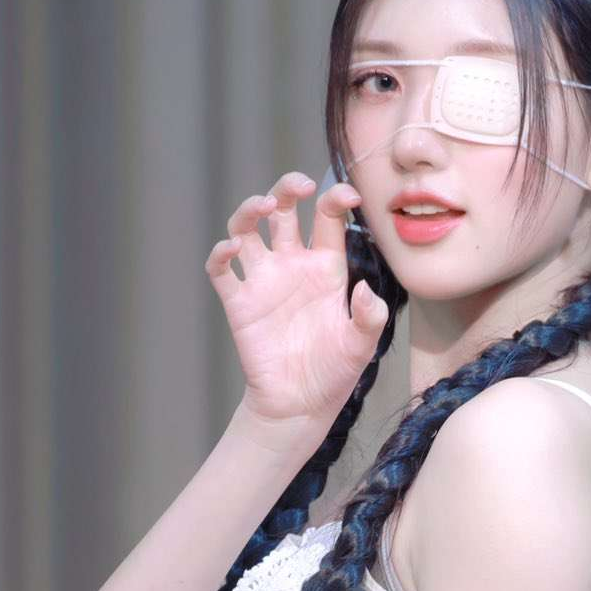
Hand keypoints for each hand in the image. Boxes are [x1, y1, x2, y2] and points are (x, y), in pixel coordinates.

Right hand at [204, 171, 389, 430]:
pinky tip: (231, 249)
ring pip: (247, 229)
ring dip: (250, 210)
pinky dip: (220, 254)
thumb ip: (370, 316)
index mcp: (325, 267)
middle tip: (298, 186)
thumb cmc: (334, 372)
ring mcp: (263, 280)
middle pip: (283, 209)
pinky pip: (222, 270)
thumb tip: (365, 289)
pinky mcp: (239, 302)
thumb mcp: (361, 345)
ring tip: (263, 206)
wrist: (300, 404)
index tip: (349, 195)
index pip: (327, 218)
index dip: (335, 198)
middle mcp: (292, 264)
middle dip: (287, 188)